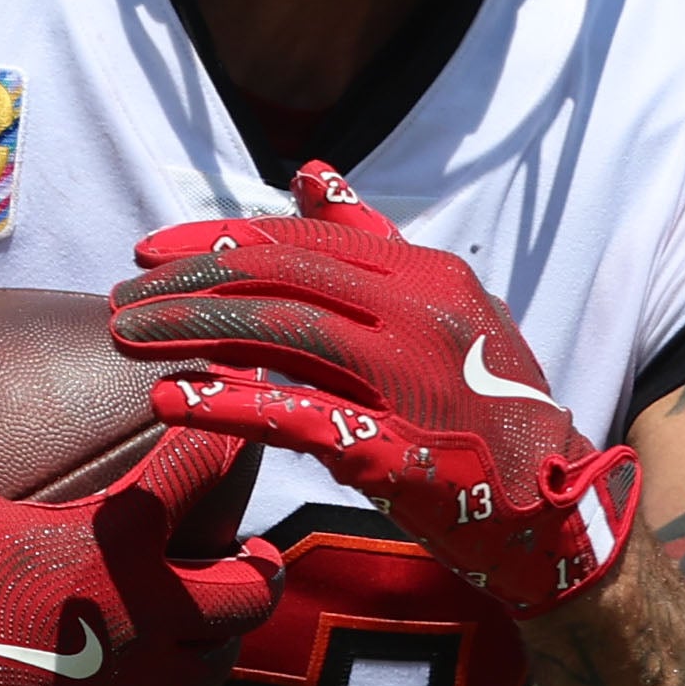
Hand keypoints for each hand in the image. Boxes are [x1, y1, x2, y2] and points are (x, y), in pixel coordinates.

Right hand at [0, 304, 283, 685]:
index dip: (223, 433)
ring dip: (217, 634)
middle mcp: (139, 619)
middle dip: (256, 565)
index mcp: (115, 549)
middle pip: (246, 594)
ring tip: (206, 608)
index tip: (238, 403)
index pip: (201, 472)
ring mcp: (119, 682)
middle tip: (251, 543)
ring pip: (209, 666)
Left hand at [111, 162, 639, 618]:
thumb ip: (375, 244)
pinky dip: (229, 405)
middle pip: (283, 276)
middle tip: (124, 298)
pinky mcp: (401, 452)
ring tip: (130, 339)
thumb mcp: (449, 311)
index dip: (217, 239)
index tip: (151, 253)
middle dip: (190, 282)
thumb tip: (310, 175)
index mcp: (428, 275)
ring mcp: (416, 380)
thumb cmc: (492, 410)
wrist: (560, 510)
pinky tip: (171, 402)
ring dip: (194, 331)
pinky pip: (301, 418)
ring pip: (283, 332)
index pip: (303, 238)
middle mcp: (424, 313)